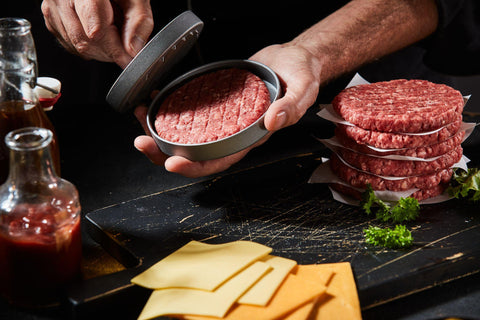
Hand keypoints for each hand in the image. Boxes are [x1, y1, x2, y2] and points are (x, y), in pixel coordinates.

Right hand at [41, 0, 152, 67]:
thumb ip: (139, 21)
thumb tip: (133, 50)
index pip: (95, 27)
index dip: (114, 48)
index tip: (128, 58)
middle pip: (84, 39)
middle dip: (108, 52)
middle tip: (125, 51)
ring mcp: (53, 4)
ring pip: (75, 44)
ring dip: (98, 51)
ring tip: (113, 36)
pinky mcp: (50, 14)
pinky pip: (67, 42)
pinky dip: (86, 47)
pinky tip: (98, 36)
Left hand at [133, 43, 321, 177]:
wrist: (293, 59)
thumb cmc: (300, 76)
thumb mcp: (303, 89)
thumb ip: (290, 107)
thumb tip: (272, 122)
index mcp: (250, 137)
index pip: (220, 160)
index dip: (195, 166)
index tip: (173, 163)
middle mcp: (232, 131)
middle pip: (194, 153)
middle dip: (164, 152)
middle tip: (141, 141)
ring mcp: (222, 117)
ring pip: (186, 133)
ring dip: (160, 129)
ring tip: (139, 116)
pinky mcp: (215, 101)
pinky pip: (190, 109)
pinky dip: (170, 107)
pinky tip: (155, 98)